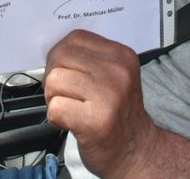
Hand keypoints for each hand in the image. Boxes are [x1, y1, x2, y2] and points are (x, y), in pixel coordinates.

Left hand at [45, 30, 158, 177]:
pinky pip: (55, 108)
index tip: (67, 73)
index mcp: (122, 55)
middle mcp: (118, 72)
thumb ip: (90, 59)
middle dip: (54, 77)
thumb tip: (54, 52)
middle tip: (66, 94)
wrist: (136, 150)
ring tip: (71, 108)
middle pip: (60, 57)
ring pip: (54, 81)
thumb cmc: (117, 114)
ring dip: (54, 98)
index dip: (61, 56)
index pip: (75, 38)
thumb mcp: (115, 76)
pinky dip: (56, 118)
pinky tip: (72, 123)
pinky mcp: (96, 121)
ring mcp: (109, 96)